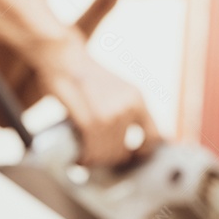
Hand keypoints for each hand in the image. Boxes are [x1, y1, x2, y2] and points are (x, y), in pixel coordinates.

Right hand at [41, 43, 160, 165]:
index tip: (129, 157)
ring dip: (94, 161)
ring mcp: (110, 113)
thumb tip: (125, 145)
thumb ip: (124, 113)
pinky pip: (92, 149)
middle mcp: (128, 107)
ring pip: (107, 153)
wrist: (64, 57)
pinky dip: (85, 158)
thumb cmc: (85, 77)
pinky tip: (80, 159)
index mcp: (138, 99)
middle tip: (95, 160)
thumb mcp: (115, 91)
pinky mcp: (91, 118)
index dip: (142, 153)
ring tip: (84, 161)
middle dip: (108, 160)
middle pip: (123, 151)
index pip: (153, 138)